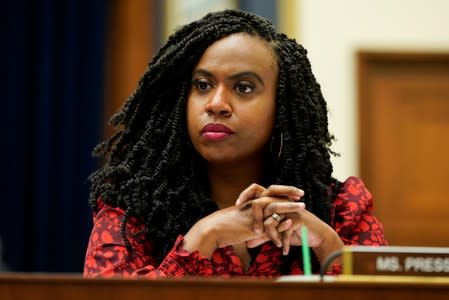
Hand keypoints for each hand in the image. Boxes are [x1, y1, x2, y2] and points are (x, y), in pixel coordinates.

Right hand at [183, 194, 304, 257]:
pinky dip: (280, 228)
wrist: (212, 230)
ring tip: (302, 208)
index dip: (283, 191)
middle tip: (301, 194)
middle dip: (288, 192)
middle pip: (273, 193)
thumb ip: (253, 221)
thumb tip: (262, 226)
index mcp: (251, 202)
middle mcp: (253, 204)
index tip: (296, 192)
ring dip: (290, 207)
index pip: (269, 192)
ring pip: (274, 206)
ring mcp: (253, 214)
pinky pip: (269, 225)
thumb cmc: (225, 227)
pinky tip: (290, 225)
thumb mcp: (242, 221)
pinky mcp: (252, 225)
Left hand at [237, 184, 343, 261]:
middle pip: (262, 203)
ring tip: (275, 244)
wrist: (316, 236)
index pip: (256, 190)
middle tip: (256, 232)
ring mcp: (289, 208)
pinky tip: (284, 251)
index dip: (246, 194)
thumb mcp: (276, 234)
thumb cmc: (295, 232)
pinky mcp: (297, 218)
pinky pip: (284, 231)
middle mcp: (280, 201)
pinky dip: (284, 243)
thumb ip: (262, 236)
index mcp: (274, 201)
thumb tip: (247, 242)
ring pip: (271, 220)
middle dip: (257, 219)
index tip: (237, 205)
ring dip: (271, 235)